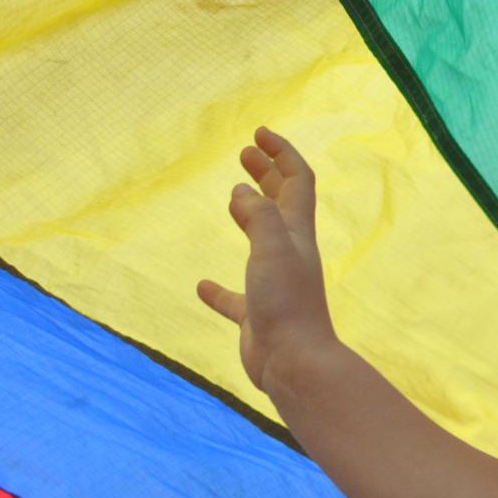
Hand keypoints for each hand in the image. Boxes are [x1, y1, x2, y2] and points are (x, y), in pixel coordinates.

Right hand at [197, 128, 336, 392]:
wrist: (294, 364)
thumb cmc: (287, 304)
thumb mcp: (272, 248)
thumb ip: (258, 216)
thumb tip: (242, 192)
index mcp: (296, 234)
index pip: (296, 181)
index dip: (282, 154)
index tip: (259, 133)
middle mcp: (289, 255)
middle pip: (282, 205)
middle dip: (267, 175)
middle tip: (245, 153)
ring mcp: (274, 285)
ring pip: (261, 243)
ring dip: (249, 217)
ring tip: (232, 200)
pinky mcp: (257, 316)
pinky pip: (235, 298)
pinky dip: (219, 290)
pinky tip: (201, 285)